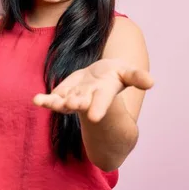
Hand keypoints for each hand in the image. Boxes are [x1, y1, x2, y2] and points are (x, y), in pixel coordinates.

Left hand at [33, 58, 153, 121]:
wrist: (102, 77)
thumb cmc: (117, 75)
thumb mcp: (128, 73)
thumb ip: (137, 77)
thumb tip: (151, 82)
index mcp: (104, 94)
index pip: (102, 102)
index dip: (98, 108)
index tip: (94, 117)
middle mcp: (89, 98)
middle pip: (81, 102)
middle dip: (76, 104)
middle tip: (71, 104)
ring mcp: (74, 97)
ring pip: (64, 103)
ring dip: (56, 104)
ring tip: (45, 102)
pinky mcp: (63, 94)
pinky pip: (52, 98)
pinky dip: (44, 100)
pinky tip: (37, 100)